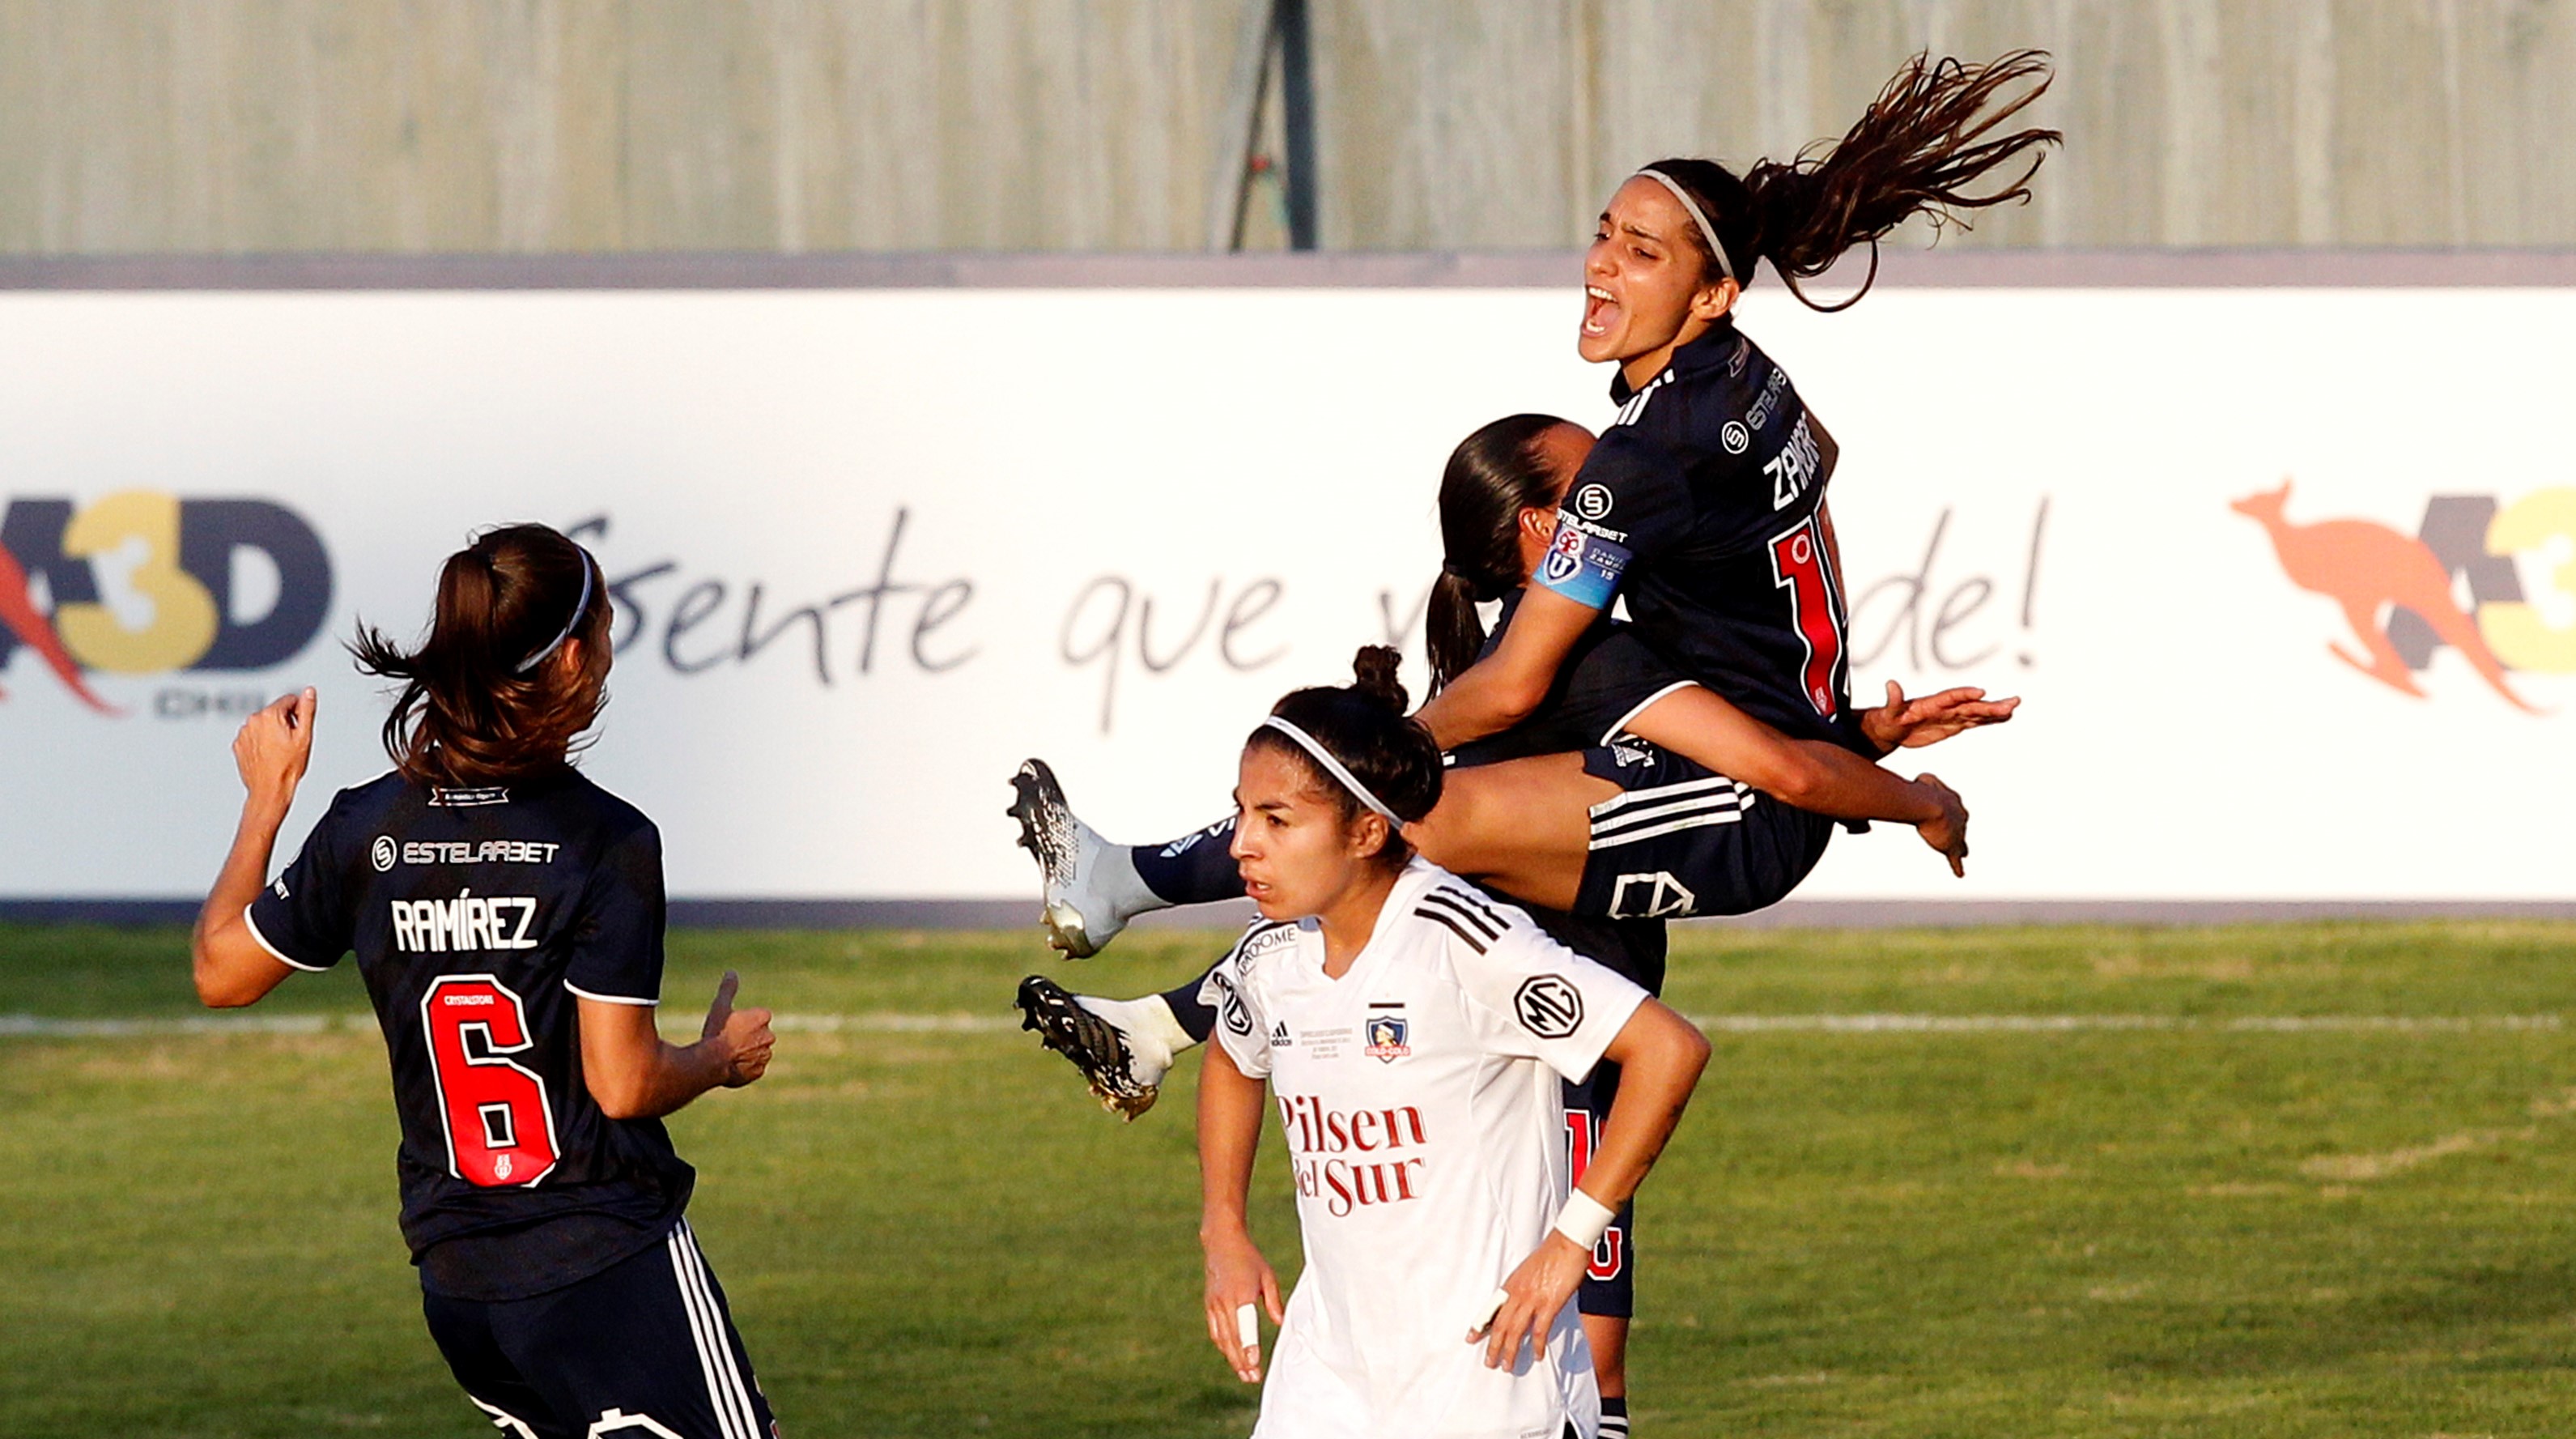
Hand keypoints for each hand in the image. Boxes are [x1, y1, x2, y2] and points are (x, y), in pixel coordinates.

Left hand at [232, 688, 315, 810]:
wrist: (270, 789)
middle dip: (284, 723)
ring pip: (263, 724)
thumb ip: (307, 709)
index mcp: (269, 715)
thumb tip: (309, 692)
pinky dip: (260, 742)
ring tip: (279, 750)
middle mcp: (253, 721)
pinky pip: (253, 736)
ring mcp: (243, 733)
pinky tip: (268, 755)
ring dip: (271, 732)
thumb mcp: (304, 736)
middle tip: (290, 742)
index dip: (298, 713)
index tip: (299, 728)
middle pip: (275, 712)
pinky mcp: (238, 745)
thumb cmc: (287, 767)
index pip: (289, 700)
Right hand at [702, 971, 773, 1086]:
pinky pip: (753, 1068)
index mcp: (763, 1018)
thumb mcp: (720, 1006)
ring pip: (756, 1052)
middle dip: (747, 1037)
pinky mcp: (759, 1072)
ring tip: (727, 1054)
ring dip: (746, 1052)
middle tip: (727, 1039)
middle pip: (758, 1034)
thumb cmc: (716, 1031)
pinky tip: (730, 1065)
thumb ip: (728, 989)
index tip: (732, 1025)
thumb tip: (732, 972)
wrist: (712, 1061)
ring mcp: (765, 1055)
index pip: (758, 1017)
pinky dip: (744, 1067)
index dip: (744, 1021)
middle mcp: (769, 1036)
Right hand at [1202, 1227, 1283, 1382]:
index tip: (1253, 1362)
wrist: (1221, 1243)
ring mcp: (1214, 1304)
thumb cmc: (1249, 1259)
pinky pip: (1215, 1331)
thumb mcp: (1267, 1276)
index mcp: (1242, 1293)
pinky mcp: (1209, 1305)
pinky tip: (1232, 1356)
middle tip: (1253, 1378)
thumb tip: (1280, 1323)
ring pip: (1223, 1338)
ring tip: (1244, 1373)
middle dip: (1242, 1360)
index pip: (1245, 1324)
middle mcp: (1225, 1300)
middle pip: (1233, 1337)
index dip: (1249, 1345)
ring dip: (1233, 1357)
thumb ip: (1274, 1301)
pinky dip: (1223, 1345)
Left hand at [1469, 1232, 1588, 1370]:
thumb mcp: (1529, 1270)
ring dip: (1510, 1351)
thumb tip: (1523, 1300)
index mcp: (1511, 1284)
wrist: (1566, 1243)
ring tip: (1507, 1366)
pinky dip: (1537, 1346)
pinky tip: (1536, 1356)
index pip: (1490, 1309)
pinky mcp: (1549, 1304)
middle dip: (1493, 1346)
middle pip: (1500, 1325)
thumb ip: (1523, 1286)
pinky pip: (1539, 1331)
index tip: (1470, 1338)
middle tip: (1489, 1363)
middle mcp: (1517, 1293)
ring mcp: (1532, 1299)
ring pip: (1515, 1331)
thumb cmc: (1551, 1254)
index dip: (1480, 1325)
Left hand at [1860, 680, 2018, 752]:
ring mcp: (1951, 716)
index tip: (1980, 692)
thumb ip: (1892, 700)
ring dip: (1995, 711)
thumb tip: (1890, 684)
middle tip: (2012, 703)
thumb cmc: (1888, 719)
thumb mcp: (1888, 713)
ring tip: (2014, 707)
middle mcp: (1945, 708)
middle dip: (1990, 705)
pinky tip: (2005, 717)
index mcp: (1930, 704)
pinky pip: (1975, 722)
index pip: (1950, 697)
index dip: (1965, 694)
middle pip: (1970, 705)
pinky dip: (1990, 720)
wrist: (1891, 727)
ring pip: (1977, 713)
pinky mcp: (1954, 725)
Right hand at [1913, 773, 1968, 876]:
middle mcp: (1959, 817)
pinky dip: (1957, 866)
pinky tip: (1960, 874)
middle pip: (1960, 825)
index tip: (1942, 814)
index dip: (1947, 812)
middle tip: (1956, 832)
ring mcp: (1957, 833)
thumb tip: (1918, 783)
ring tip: (1963, 854)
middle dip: (1958, 830)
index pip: (1952, 808)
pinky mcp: (1951, 847)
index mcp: (1953, 801)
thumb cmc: (1922, 791)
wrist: (1927, 804)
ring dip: (1961, 848)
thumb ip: (1923, 784)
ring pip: (1961, 842)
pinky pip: (1955, 859)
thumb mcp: (1923, 781)